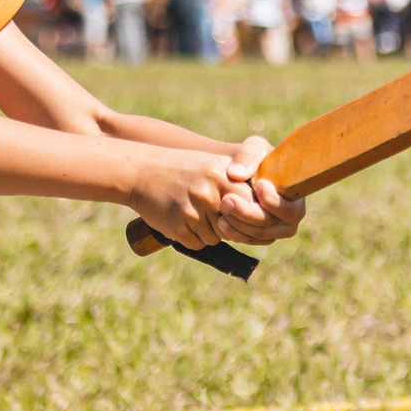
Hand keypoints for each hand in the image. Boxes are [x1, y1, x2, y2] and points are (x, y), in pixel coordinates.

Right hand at [125, 146, 252, 251]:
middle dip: (232, 227)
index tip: (246, 217)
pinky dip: (193, 237)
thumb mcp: (213, 167)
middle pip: (236, 226)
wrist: (142, 171)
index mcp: (223, 175)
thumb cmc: (183, 170)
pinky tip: (182, 220)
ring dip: (209, 232)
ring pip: (216, 237)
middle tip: (219, 217)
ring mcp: (193, 210)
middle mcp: (210, 192)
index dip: (251, 216)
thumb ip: (239, 184)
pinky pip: (198, 243)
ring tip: (193, 212)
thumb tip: (268, 212)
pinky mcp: (178, 226)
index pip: (252, 207)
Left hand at [216, 135, 304, 245]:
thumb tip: (237, 174)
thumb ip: (248, 156)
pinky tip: (221, 222)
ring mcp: (278, 229)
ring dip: (238, 224)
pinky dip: (235, 233)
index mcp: (297, 194)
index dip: (273, 201)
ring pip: (259, 234)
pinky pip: (250, 240)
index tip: (258, 186)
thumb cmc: (254, 158)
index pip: (290, 207)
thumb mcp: (254, 148)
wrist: (242, 173)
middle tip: (227, 200)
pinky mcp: (262, 237)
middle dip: (248, 213)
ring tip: (221, 208)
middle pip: (271, 223)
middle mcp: (292, 216)